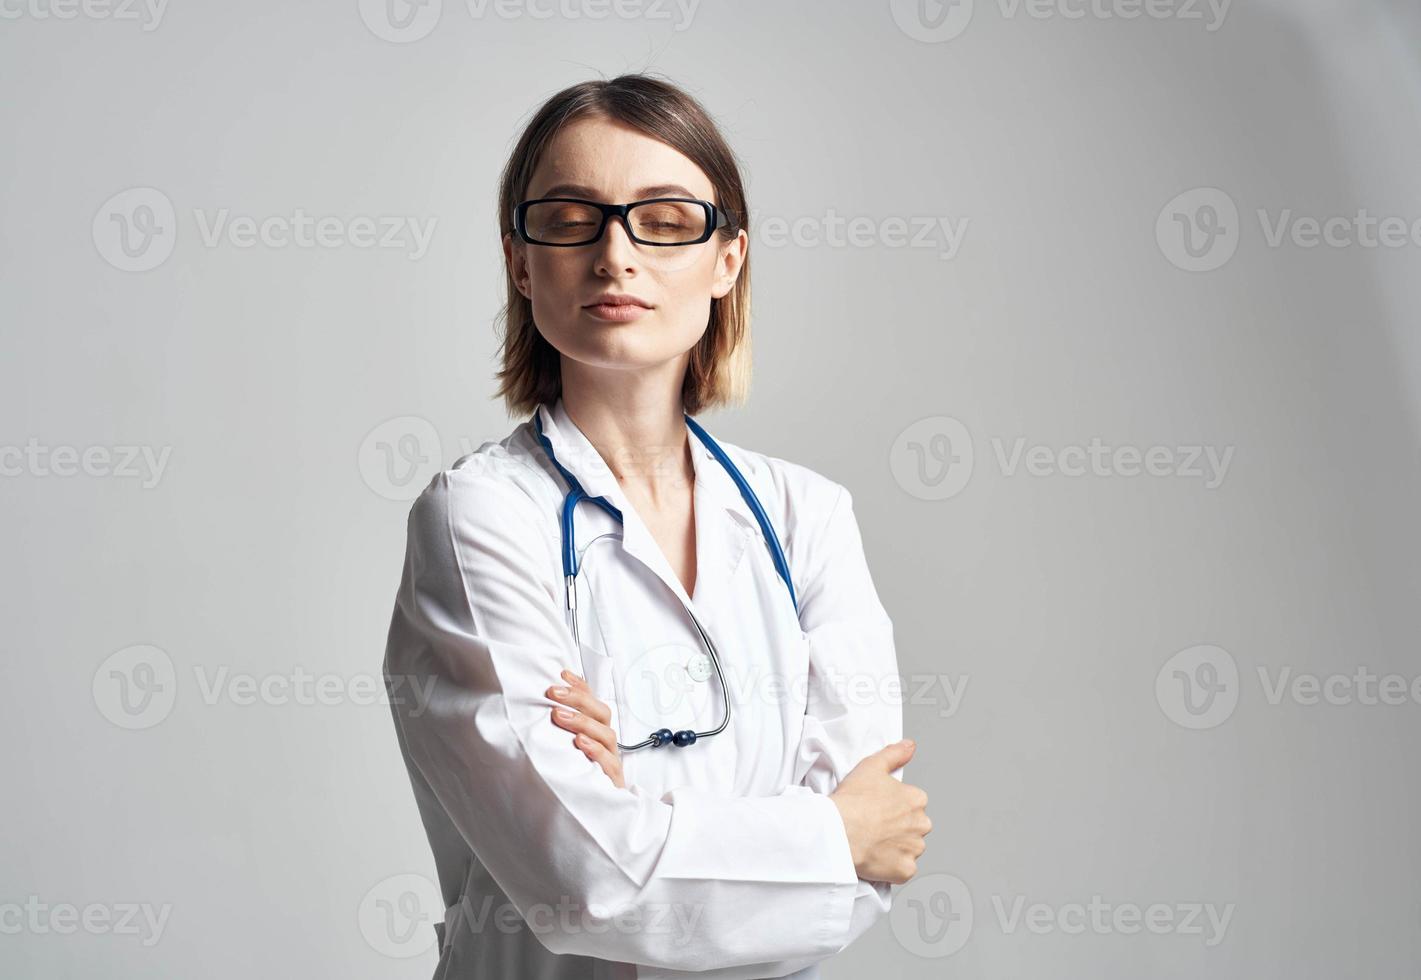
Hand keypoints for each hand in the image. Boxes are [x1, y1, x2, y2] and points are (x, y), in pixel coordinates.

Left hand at [547, 668, 623, 788]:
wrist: (589, 817)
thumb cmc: (574, 778)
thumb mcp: (562, 751)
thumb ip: (556, 730)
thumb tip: (535, 708)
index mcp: (596, 732)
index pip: (593, 702)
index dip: (580, 686)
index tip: (561, 674)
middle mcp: (605, 743)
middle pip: (601, 713)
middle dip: (578, 699)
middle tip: (553, 693)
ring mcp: (611, 761)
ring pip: (606, 734)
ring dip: (582, 721)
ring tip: (559, 715)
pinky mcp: (612, 782)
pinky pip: (609, 763)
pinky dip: (595, 751)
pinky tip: (579, 743)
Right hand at [829, 740, 930, 884]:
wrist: (837, 831)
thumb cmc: (852, 801)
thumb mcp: (871, 766)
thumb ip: (895, 754)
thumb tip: (910, 746)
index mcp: (916, 800)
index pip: (912, 804)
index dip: (893, 807)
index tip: (877, 809)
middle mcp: (921, 824)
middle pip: (913, 827)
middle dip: (898, 828)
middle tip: (873, 826)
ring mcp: (914, 849)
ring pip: (909, 849)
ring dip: (895, 848)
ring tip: (872, 842)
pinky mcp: (905, 871)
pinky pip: (902, 870)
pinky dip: (892, 867)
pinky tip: (875, 858)